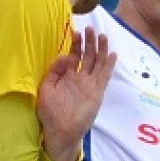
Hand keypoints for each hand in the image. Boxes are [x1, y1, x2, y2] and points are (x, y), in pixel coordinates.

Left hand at [37, 27, 115, 160]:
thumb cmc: (50, 112)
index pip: (74, 55)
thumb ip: (54, 72)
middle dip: (89, 42)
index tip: (76, 32)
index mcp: (67, 76)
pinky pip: (105, 76)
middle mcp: (80, 78)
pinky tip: (112, 54)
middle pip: (87, 55)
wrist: (61, 131)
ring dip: (100, 49)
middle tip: (90, 29)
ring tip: (102, 35)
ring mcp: (90, 84)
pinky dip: (109, 65)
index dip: (76, 44)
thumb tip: (64, 56)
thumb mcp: (46, 88)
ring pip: (98, 62)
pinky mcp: (97, 92)